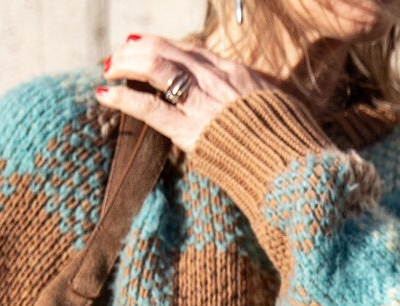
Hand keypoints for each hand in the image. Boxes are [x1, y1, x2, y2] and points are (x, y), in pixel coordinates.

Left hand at [95, 33, 281, 153]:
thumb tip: (251, 100)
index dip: (164, 45)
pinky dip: (123, 98)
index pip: (191, 50)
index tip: (146, 46)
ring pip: (154, 67)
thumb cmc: (290, 144)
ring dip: (126, 64)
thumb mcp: (277, 107)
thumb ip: (255, 98)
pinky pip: (149, 106)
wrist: (293, 166)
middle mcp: (216, 79)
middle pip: (168, 50)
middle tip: (120, 55)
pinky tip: (105, 94)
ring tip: (109, 68)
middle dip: (138, 49)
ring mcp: (202, 102)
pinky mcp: (190, 129)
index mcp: (236, 73)